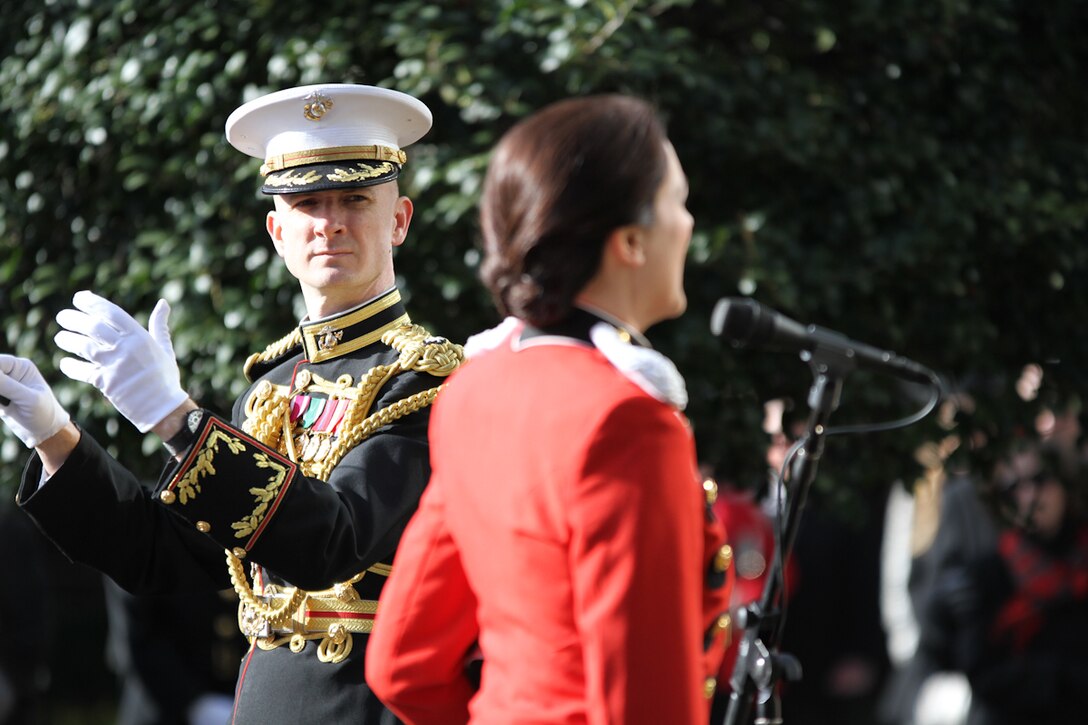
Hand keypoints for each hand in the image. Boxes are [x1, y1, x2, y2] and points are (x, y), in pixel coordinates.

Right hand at [0, 355, 70, 447]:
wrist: (45, 433)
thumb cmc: (44, 413)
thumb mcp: (28, 399)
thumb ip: (7, 385)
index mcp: (21, 366)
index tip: (0, 388)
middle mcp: (10, 373)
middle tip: (3, 401)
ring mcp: (2, 385)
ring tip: (4, 405)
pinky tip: (2, 408)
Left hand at [55, 290, 187, 432]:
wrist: (163, 407)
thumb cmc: (165, 377)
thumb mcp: (164, 348)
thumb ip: (159, 325)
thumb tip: (163, 302)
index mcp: (140, 337)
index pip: (112, 313)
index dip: (93, 303)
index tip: (79, 298)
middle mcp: (127, 348)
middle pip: (93, 327)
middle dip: (74, 319)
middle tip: (62, 316)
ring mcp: (115, 365)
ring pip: (84, 347)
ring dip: (68, 340)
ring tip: (59, 337)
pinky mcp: (106, 383)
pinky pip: (82, 372)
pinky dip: (70, 367)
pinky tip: (64, 363)